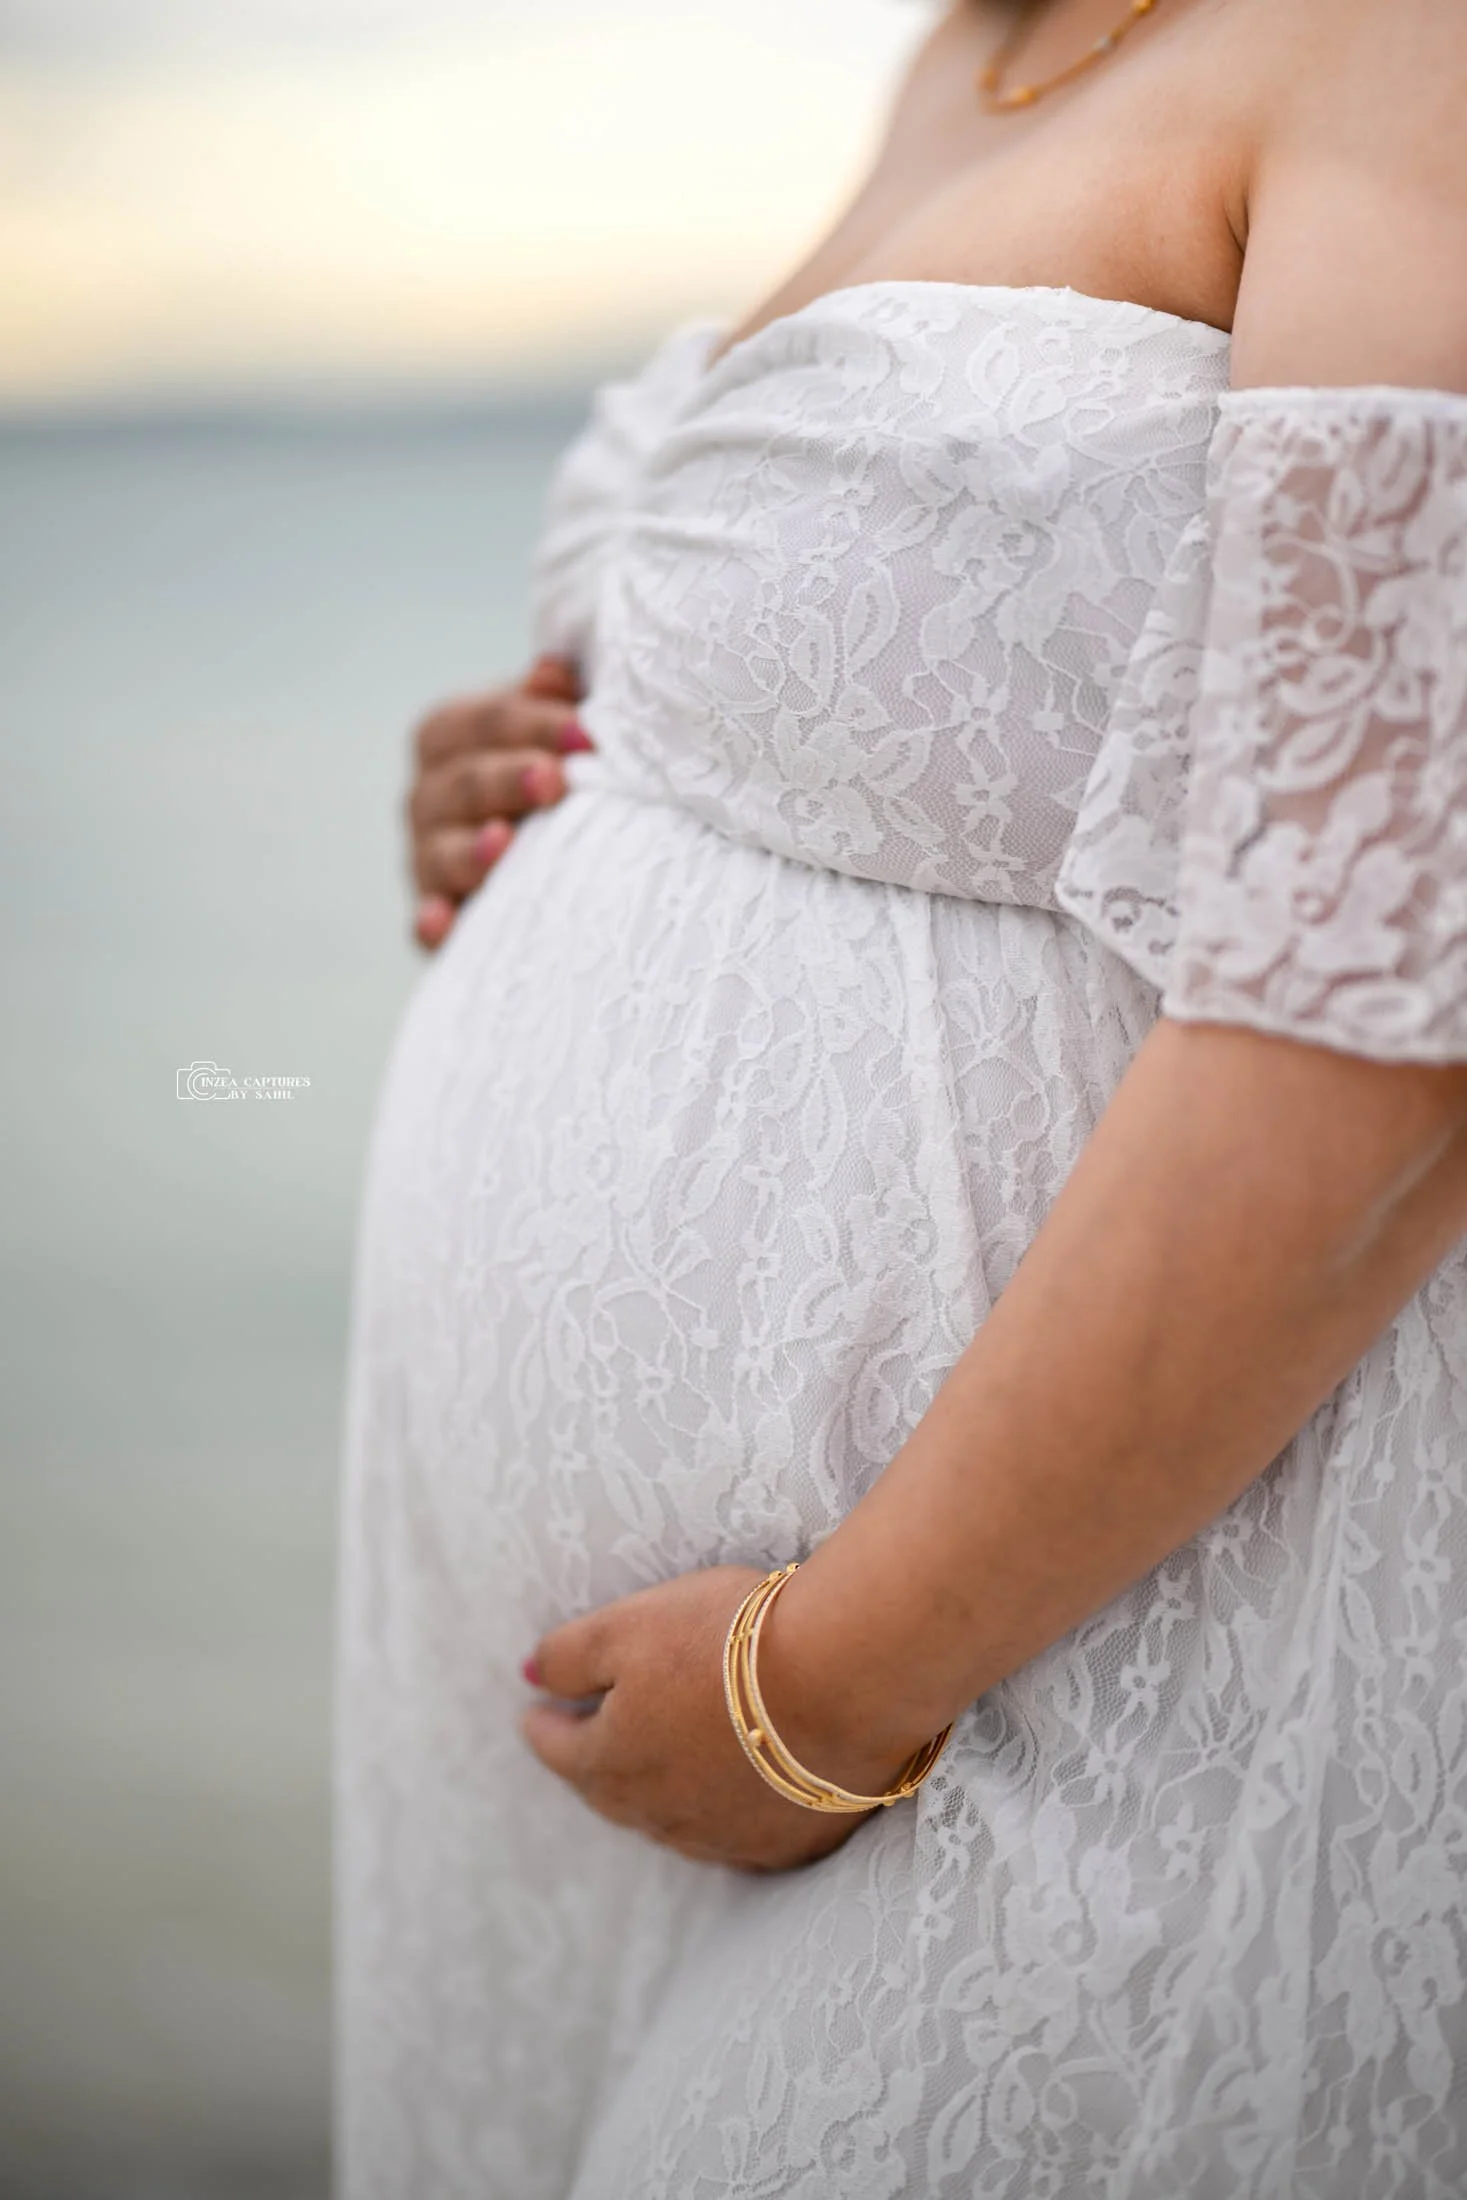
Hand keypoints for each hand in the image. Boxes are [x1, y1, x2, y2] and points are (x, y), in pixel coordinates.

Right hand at [406, 653, 591, 949]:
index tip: (588, 734)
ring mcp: (426, 859)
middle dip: (506, 780)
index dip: (534, 723)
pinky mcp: (437, 919)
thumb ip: (553, 700)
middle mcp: (427, 796)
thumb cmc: (552, 770)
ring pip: (437, 854)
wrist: (548, 850)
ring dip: (470, 850)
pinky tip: (443, 921)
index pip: (481, 721)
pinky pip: (424, 924)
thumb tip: (554, 669)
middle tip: (555, 780)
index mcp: (449, 737)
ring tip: (506, 843)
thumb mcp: (553, 729)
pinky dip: (432, 924)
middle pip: (459, 784)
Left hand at [520, 1567, 919, 1872]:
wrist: (844, 1679)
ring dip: (656, 1796)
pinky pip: (738, 1839)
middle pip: (611, 1792)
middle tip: (586, 1743)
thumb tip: (526, 1676)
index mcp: (611, 1763)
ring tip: (653, 1768)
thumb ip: (568, 1655)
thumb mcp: (628, 1626)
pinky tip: (728, 1800)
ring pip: (672, 1822)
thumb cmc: (728, 1640)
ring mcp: (726, 1838)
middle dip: (593, 1766)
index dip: (544, 1724)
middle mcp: (660, 1815)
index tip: (533, 1712)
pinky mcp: (789, 1844)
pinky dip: (721, 1817)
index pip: (558, 1747)